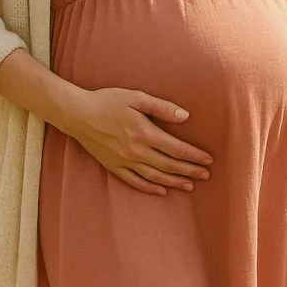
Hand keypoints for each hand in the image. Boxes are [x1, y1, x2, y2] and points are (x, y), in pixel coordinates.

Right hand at [67, 87, 214, 195]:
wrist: (77, 114)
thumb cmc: (107, 101)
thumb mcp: (136, 97)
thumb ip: (161, 107)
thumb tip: (186, 116)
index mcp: (144, 133)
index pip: (177, 149)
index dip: (194, 156)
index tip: (208, 160)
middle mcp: (136, 151)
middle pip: (169, 165)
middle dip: (190, 171)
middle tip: (206, 175)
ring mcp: (124, 161)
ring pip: (155, 177)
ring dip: (175, 182)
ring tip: (190, 185)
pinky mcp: (113, 167)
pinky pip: (135, 182)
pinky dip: (150, 188)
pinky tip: (162, 190)